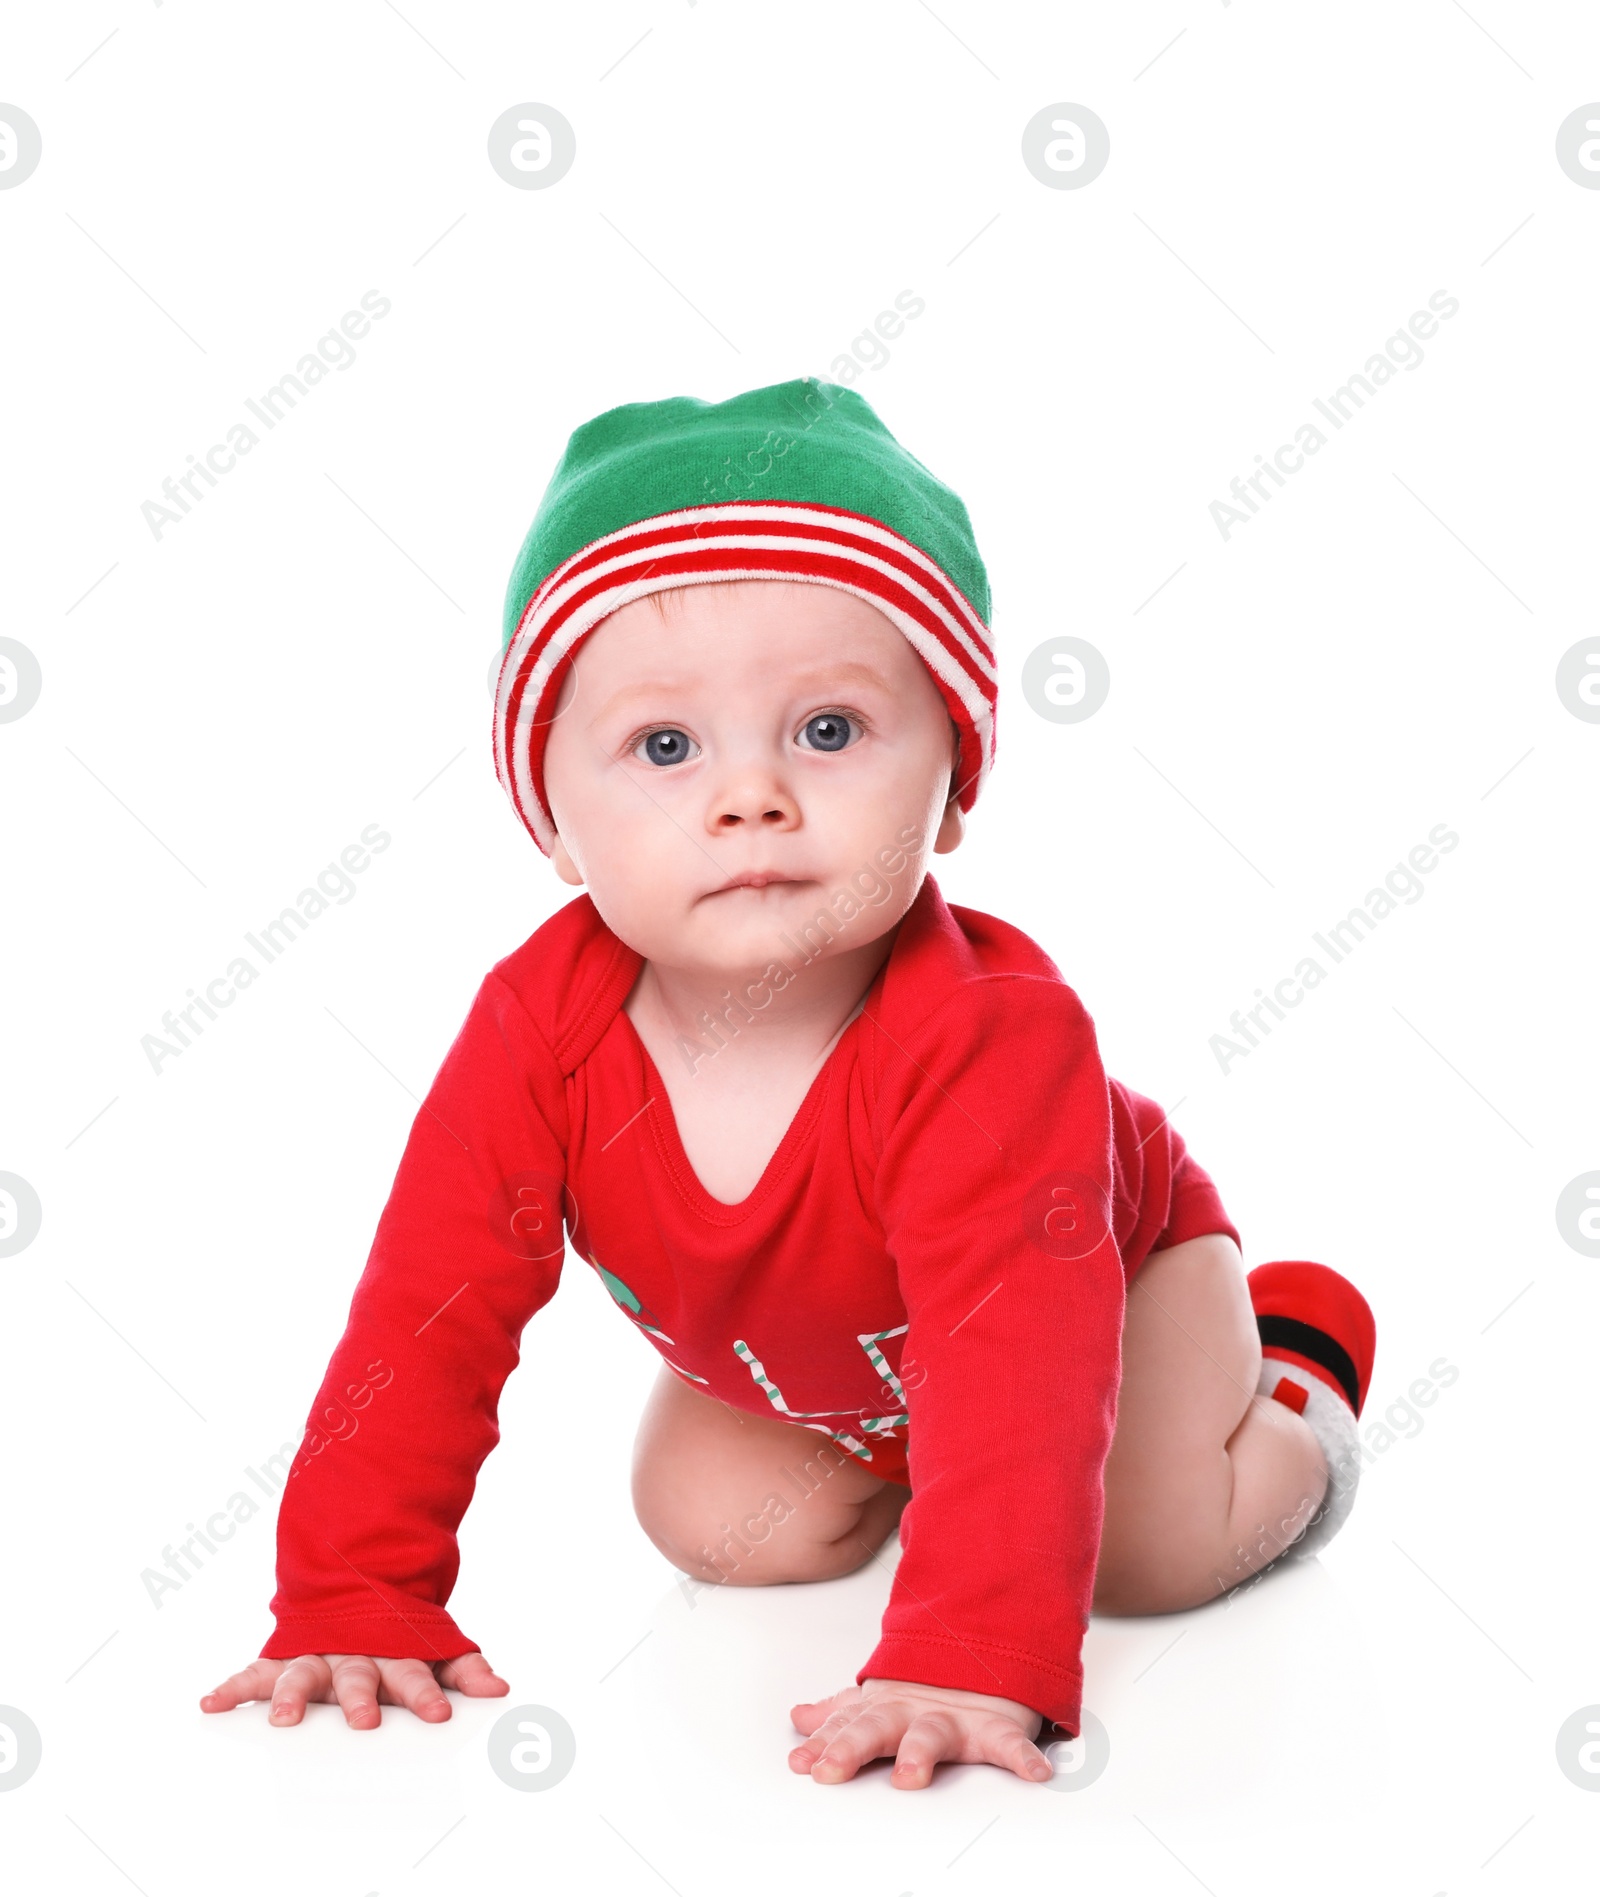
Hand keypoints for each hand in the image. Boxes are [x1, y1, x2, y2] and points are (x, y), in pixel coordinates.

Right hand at [199, 1651, 508, 1728]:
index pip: (412, 1676)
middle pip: (355, 1679)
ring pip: (301, 1676)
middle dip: (359, 1701)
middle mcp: (350, 1656)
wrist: (355, 1574)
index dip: (425, 1695)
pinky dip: (232, 1687)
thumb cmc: (396, 1629)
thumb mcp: (434, 1646)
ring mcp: (314, 1655)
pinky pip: (253, 1673)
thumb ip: (465, 1669)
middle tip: (364, 1722)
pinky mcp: (282, 1658)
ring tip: (285, 1720)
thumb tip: (500, 1691)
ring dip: (292, 1698)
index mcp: (391, 1655)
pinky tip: (211, 1704)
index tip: (440, 1715)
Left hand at [788, 1678, 1052, 1788]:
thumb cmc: (927, 1690)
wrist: (988, 1651)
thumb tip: (798, 1718)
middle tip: (829, 1769)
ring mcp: (955, 1716)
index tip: (801, 1764)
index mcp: (885, 1709)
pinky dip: (1024, 1757)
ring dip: (919, 1753)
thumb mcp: (881, 1700)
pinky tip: (1034, 1773)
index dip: (824, 1744)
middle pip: (877, 1728)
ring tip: (910, 1775)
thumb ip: (841, 1714)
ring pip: (933, 1734)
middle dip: (851, 1748)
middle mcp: (914, 1711)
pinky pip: (1012, 1742)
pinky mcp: (996, 1724)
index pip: (848, 1727)